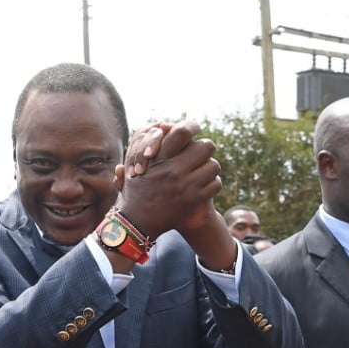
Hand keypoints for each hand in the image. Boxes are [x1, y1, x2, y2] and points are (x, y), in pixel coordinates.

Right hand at [112, 120, 221, 240]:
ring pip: (214, 165)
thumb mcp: (133, 169)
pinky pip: (215, 184)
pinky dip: (211, 185)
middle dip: (204, 149)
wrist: (139, 222)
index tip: (194, 129)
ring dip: (209, 168)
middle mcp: (173, 170)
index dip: (192, 127)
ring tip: (201, 172)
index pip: (183, 131)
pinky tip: (202, 186)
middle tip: (199, 155)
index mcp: (159, 159)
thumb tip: (161, 125)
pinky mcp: (194, 200)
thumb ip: (142, 148)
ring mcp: (186, 186)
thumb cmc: (136, 192)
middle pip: (207, 146)